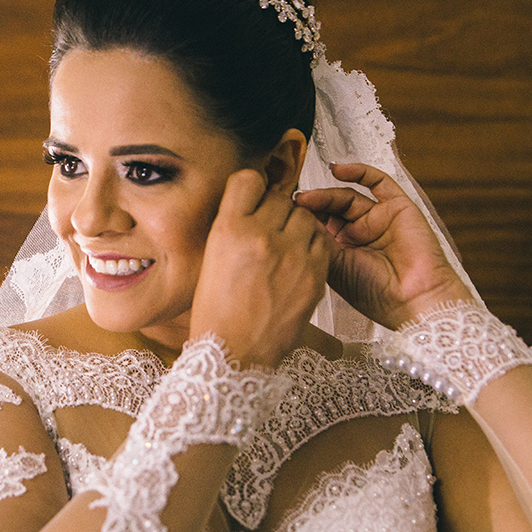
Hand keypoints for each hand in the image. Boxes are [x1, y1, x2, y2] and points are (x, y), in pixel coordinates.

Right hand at [190, 169, 333, 367]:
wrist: (236, 351)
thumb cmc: (218, 310)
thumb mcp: (212, 258)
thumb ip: (234, 226)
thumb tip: (254, 203)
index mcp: (229, 229)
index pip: (249, 180)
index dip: (251, 188)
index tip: (252, 198)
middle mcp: (262, 236)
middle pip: (279, 198)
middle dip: (274, 211)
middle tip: (267, 230)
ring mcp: (292, 255)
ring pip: (305, 217)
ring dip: (296, 226)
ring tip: (284, 246)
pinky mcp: (314, 274)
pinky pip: (320, 242)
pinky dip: (311, 246)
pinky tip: (297, 261)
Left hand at [293, 162, 473, 329]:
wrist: (413, 300)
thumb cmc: (376, 295)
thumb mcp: (334, 268)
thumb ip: (316, 243)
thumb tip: (292, 220)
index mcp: (341, 251)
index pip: (317, 225)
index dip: (300, 217)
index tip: (279, 212)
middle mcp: (358, 233)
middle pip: (329, 209)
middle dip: (310, 204)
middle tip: (292, 203)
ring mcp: (377, 219)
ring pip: (347, 196)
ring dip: (326, 193)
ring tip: (307, 197)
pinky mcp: (398, 207)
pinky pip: (378, 182)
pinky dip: (358, 172)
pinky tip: (338, 169)